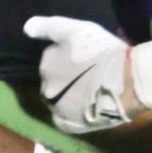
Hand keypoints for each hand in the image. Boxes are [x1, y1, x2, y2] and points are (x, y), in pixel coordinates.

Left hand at [25, 15, 136, 132]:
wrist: (125, 82)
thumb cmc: (102, 53)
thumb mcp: (76, 30)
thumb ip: (49, 27)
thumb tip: (26, 27)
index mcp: (47, 64)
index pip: (52, 58)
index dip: (68, 56)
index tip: (84, 56)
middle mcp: (45, 88)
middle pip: (53, 80)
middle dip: (65, 77)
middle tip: (88, 73)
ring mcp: (56, 108)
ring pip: (59, 99)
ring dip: (69, 95)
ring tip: (90, 91)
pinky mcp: (69, 125)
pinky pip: (65, 119)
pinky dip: (72, 114)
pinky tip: (86, 107)